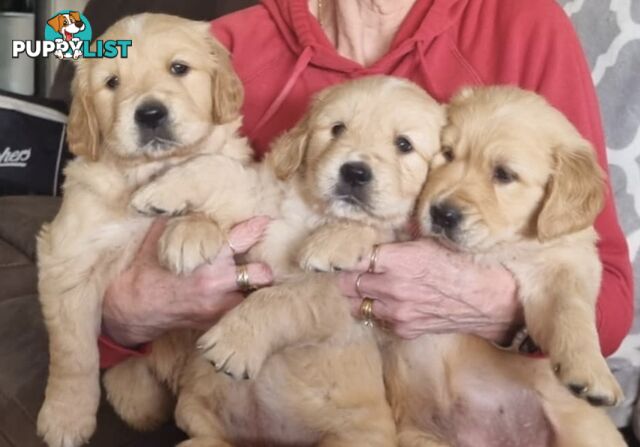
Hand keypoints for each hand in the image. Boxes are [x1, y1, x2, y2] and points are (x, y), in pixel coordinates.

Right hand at [102, 216, 272, 346]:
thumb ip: (180, 221)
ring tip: (249, 279)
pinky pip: (238, 311)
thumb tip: (190, 200)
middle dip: (264, 267)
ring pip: (253, 295)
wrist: (131, 308)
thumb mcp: (160, 238)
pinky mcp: (215, 322)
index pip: (243, 238)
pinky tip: (233, 294)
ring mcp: (218, 307)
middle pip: (261, 274)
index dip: (257, 228)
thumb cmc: (145, 270)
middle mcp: (218, 283)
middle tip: (261, 260)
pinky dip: (238, 302)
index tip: (265, 222)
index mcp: (207, 259)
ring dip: (253, 287)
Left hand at [338, 238, 521, 341]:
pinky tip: (389, 302)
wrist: (489, 299)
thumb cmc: (464, 263)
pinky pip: (377, 320)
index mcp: (397, 260)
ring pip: (357, 305)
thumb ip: (404, 234)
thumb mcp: (432, 240)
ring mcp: (397, 311)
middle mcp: (392, 287)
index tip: (344, 252)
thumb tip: (388, 223)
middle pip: (348, 283)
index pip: (352, 258)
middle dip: (348, 276)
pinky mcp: (404, 328)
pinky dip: (378, 311)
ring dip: (360, 295)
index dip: (346, 256)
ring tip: (368, 287)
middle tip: (353, 269)